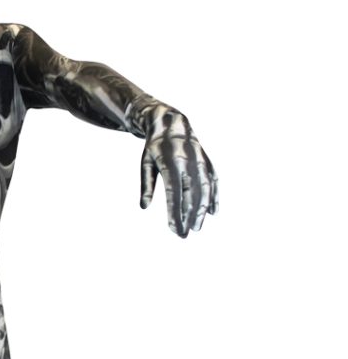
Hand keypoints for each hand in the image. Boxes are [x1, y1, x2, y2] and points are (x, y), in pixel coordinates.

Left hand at [139, 104, 218, 237]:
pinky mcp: (207, 161)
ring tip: (197, 228)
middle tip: (184, 235)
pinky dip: (214, 197)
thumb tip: (143, 207)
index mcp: (171, 162)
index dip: (175, 213)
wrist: (172, 122)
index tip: (173, 230)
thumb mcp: (146, 163)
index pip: (174, 194)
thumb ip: (146, 184)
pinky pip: (213, 181)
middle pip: (191, 194)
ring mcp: (200, 161)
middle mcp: (189, 161)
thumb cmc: (154, 147)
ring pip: (205, 189)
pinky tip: (214, 212)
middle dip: (188, 216)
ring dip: (202, 211)